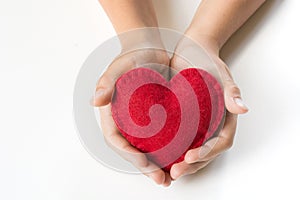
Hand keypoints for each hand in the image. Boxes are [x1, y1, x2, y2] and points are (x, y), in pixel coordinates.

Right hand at [92, 46, 172, 185]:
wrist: (149, 49)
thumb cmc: (132, 56)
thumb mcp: (119, 66)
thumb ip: (107, 82)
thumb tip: (96, 101)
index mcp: (114, 113)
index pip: (115, 139)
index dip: (128, 154)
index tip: (144, 161)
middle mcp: (127, 121)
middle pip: (133, 150)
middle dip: (146, 167)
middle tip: (162, 180)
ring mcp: (142, 122)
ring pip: (148, 149)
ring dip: (158, 165)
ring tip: (172, 177)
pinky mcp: (158, 118)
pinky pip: (162, 138)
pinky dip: (170, 151)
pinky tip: (181, 159)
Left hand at [169, 34, 248, 179]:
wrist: (189, 50)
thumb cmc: (206, 59)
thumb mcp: (220, 73)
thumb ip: (231, 91)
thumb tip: (243, 108)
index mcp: (225, 116)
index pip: (221, 142)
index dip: (208, 152)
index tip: (190, 157)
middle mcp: (212, 124)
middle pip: (206, 151)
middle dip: (192, 165)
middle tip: (175, 172)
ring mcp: (197, 123)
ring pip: (192, 149)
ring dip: (181, 163)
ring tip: (165, 170)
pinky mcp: (182, 120)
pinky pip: (179, 139)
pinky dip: (172, 150)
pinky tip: (159, 155)